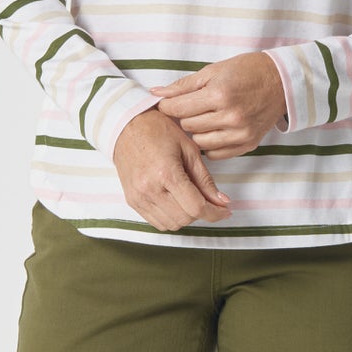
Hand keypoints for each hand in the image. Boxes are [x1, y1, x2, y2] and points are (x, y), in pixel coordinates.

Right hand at [112, 106, 233, 231]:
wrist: (126, 127)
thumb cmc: (158, 131)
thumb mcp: (189, 149)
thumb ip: (206, 180)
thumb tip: (222, 202)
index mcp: (166, 173)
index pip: (196, 207)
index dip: (215, 213)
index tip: (224, 211)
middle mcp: (149, 188)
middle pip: (185, 218)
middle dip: (201, 213)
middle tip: (207, 200)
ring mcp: (138, 197)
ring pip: (172, 224)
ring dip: (186, 217)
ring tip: (190, 199)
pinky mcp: (132, 201)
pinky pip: (157, 223)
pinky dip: (171, 218)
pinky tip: (175, 202)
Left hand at [154, 52, 286, 156]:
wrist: (281, 82)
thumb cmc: (246, 71)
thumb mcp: (213, 71)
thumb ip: (183, 85)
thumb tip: (155, 93)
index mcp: (219, 94)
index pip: (178, 108)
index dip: (167, 105)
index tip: (168, 103)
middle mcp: (230, 116)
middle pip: (187, 125)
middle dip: (185, 116)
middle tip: (191, 107)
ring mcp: (240, 133)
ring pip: (199, 142)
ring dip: (197, 131)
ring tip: (204, 117)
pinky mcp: (248, 144)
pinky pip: (215, 153)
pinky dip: (210, 143)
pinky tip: (215, 129)